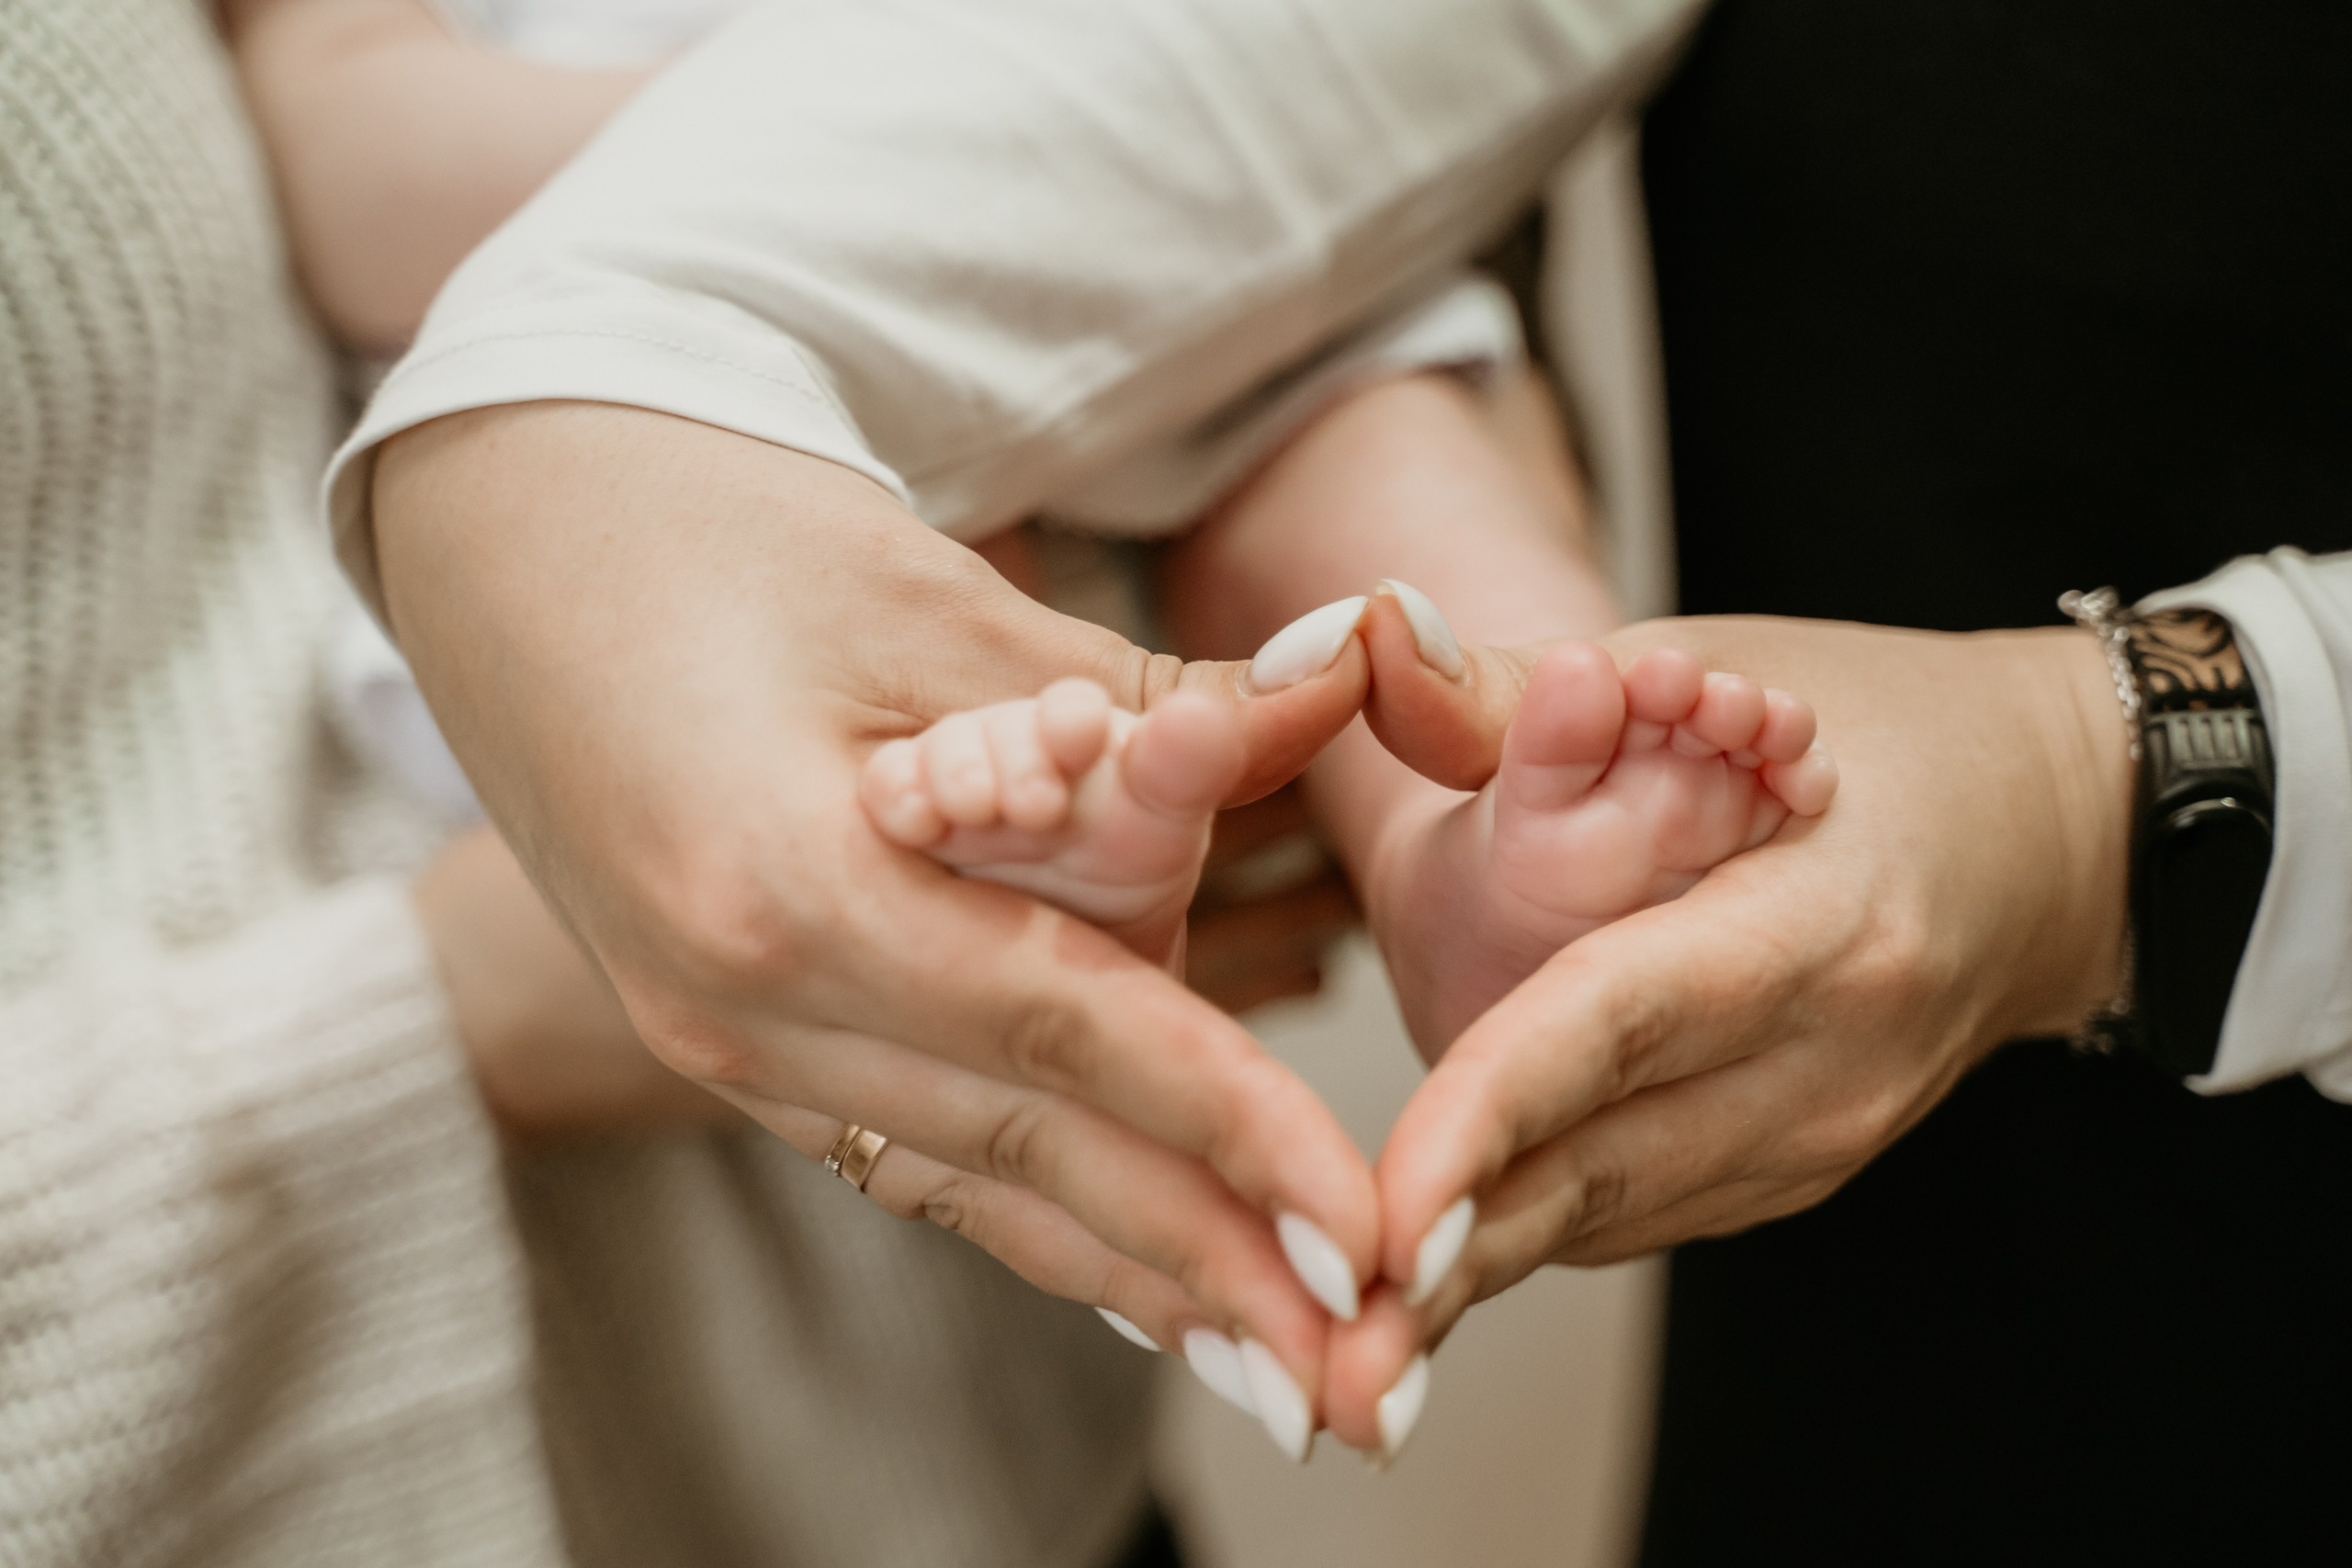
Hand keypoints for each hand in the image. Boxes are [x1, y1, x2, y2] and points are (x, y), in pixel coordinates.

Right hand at [373, 403, 1380, 1441]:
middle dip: (1205, 1262)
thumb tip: (1341, 681)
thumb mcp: (934, 595)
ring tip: (1274, 1364)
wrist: (496, 535)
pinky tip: (1132, 1278)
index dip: (1225, 1131)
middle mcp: (734, 1000)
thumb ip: (1138, 695)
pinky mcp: (724, 1033)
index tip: (1359, 1221)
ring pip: (964, 1182)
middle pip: (1020, 1151)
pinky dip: (1029, 1216)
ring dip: (1130, 1274)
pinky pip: (904, 1149)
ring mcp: (713, 1035)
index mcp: (781, 884)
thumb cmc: (707, 527)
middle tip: (1362, 1372)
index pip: (1057, 1036)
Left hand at [1318, 614, 2134, 1455]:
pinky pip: (1634, 1211)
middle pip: (1605, 1165)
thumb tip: (1374, 633)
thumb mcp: (1708, 666)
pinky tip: (1423, 1270)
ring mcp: (1820, 1136)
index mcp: (1821, 924)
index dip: (1497, 1118)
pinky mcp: (1792, 1168)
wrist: (2046, 839)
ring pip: (1609, 1216)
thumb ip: (1519, 685)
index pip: (1624, 1024)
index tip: (1389, 1215)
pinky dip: (1527, 1234)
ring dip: (1472, 1272)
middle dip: (1453, 1255)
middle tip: (1322, 1341)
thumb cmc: (1865, 728)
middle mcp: (1830, 1061)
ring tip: (1337, 1343)